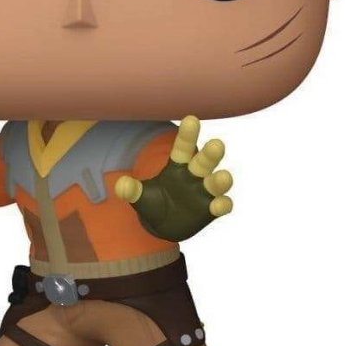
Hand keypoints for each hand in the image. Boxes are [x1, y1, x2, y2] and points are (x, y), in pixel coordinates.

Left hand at [114, 115, 232, 241]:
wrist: (163, 226)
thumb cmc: (153, 203)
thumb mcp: (139, 196)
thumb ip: (130, 190)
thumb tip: (121, 185)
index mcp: (177, 166)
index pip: (183, 148)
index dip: (187, 135)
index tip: (191, 119)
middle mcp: (195, 175)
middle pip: (204, 161)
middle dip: (211, 153)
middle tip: (216, 144)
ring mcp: (205, 192)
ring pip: (216, 182)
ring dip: (221, 180)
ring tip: (223, 176)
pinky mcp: (211, 209)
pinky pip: (222, 205)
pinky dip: (223, 204)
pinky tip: (219, 204)